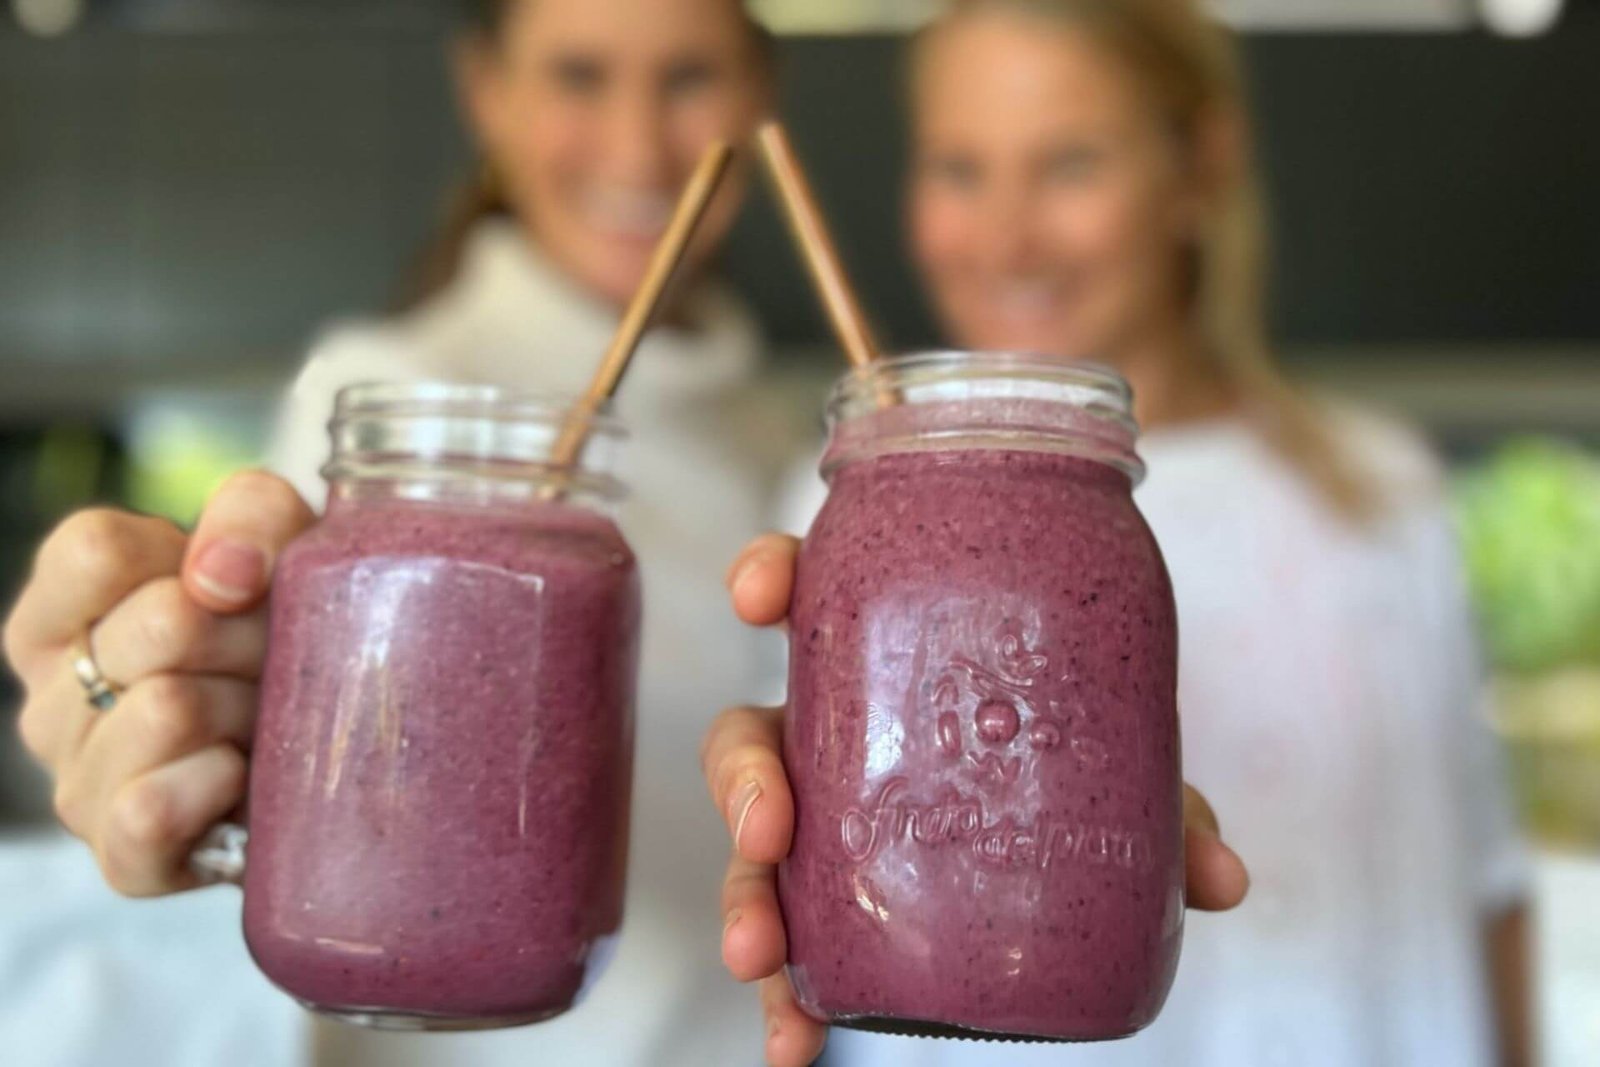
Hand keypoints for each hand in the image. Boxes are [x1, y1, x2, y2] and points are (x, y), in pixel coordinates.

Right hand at [4, 471, 314, 896]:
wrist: (336, 750)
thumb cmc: (287, 635)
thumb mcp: (282, 543)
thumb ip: (249, 514)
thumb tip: (219, 572)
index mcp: (63, 616)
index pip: (94, 551)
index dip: (197, 558)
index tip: (245, 584)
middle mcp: (53, 701)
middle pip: (161, 626)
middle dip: (251, 634)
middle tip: (276, 660)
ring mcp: (79, 784)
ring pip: (167, 710)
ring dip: (250, 708)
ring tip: (263, 719)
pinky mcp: (124, 858)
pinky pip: (148, 813)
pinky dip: (216, 786)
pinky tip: (240, 775)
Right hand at [702, 534, 1250, 1066]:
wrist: (1069, 820)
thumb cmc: (1068, 757)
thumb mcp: (1115, 768)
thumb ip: (1160, 809)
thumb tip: (1220, 880)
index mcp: (884, 663)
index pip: (809, 595)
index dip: (768, 578)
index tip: (755, 597)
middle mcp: (836, 737)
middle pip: (752, 738)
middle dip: (743, 782)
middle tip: (766, 829)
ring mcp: (826, 818)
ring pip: (754, 848)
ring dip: (746, 901)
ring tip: (760, 962)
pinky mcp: (834, 898)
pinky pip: (796, 941)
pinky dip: (793, 997)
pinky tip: (797, 1043)